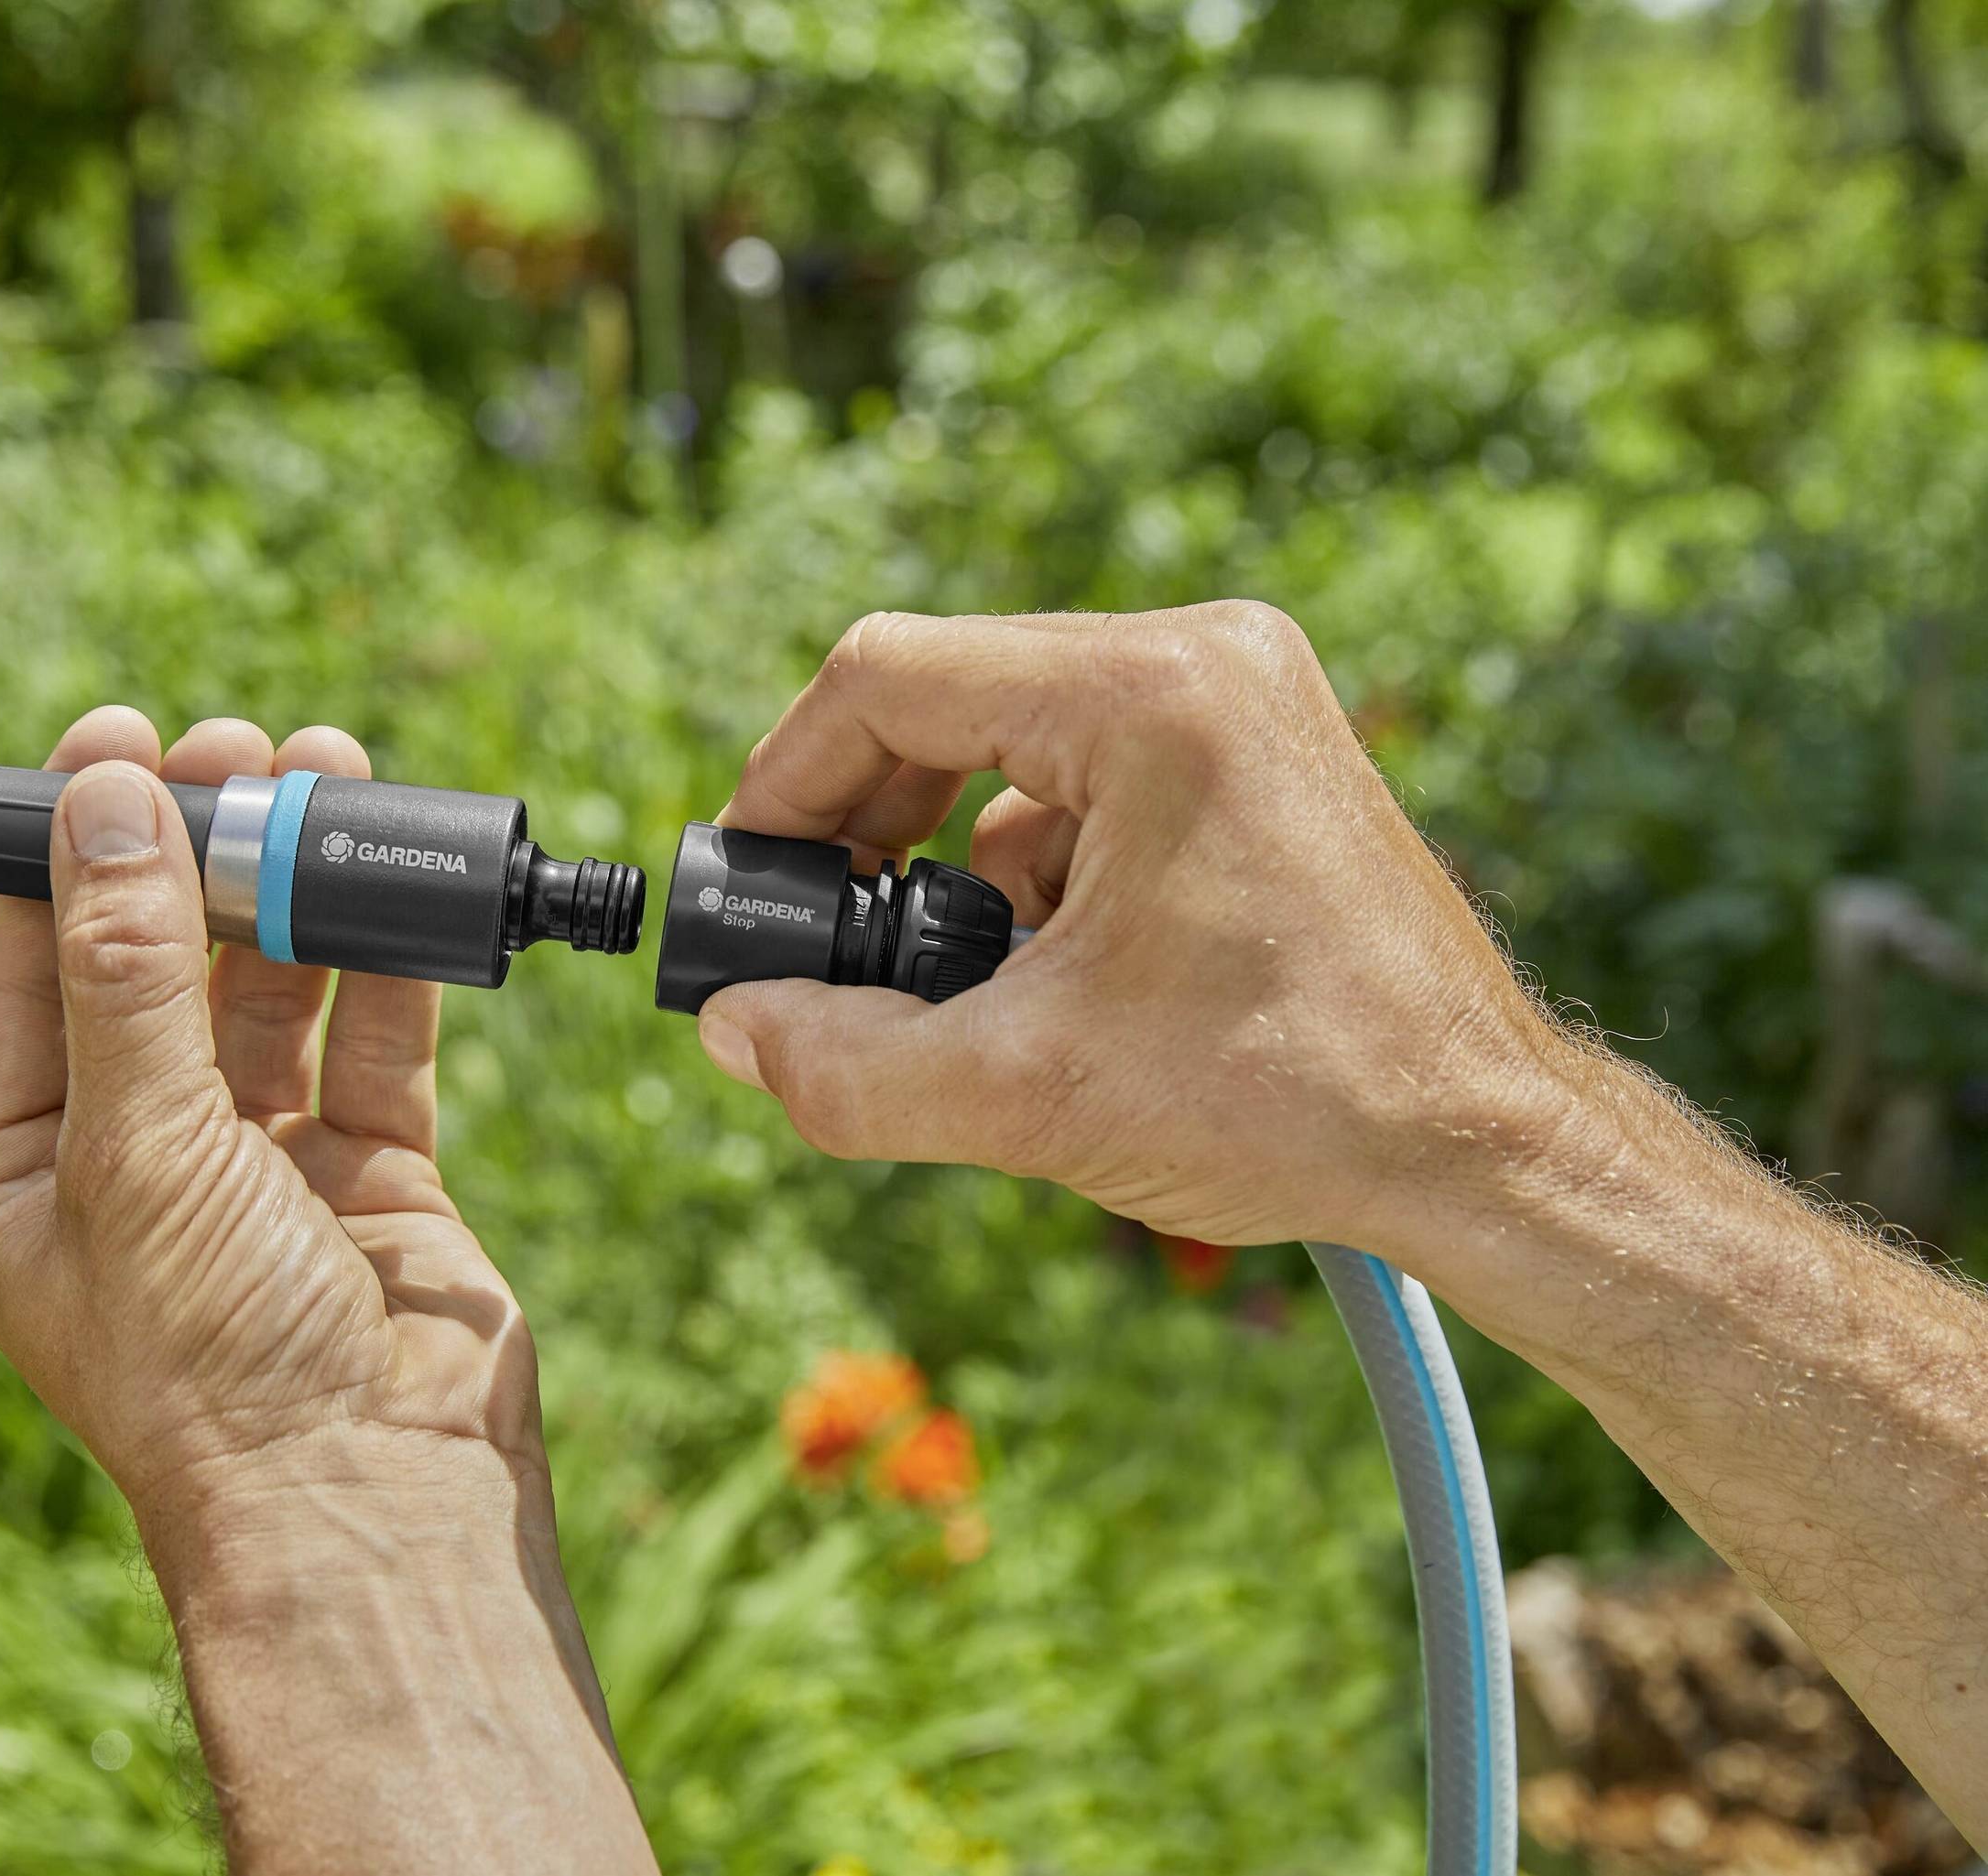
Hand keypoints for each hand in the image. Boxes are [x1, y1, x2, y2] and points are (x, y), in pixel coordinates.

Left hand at [0, 707, 537, 1525]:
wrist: (372, 1502)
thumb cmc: (215, 1363)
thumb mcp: (139, 1150)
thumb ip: (126, 971)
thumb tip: (100, 800)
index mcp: (30, 1181)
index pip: (31, 982)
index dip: (68, 857)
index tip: (109, 743)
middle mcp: (138, 1170)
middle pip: (156, 971)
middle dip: (194, 854)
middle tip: (231, 748)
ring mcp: (261, 1175)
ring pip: (270, 995)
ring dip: (292, 890)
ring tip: (323, 775)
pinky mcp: (372, 1181)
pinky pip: (373, 1046)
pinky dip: (383, 963)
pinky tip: (390, 881)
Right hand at [697, 603, 1569, 1258]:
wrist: (1487, 1146)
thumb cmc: (1294, 1102)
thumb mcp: (1029, 1094)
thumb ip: (847, 1064)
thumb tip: (733, 1029)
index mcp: (1151, 692)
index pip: (887, 677)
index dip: (786, 782)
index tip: (752, 886)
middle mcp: (1204, 658)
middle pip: (948, 699)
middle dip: (872, 833)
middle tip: (830, 946)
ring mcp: (1242, 697)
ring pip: (1012, 750)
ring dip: (959, 872)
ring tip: (977, 998)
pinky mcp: (1259, 753)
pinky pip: (1087, 782)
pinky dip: (1037, 877)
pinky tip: (1061, 984)